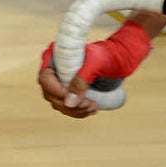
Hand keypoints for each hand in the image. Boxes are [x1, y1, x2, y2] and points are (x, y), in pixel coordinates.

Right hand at [38, 21, 152, 117]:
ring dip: (74, 110)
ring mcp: (61, 80)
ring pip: (58, 102)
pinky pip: (67, 105)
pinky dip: (77, 111)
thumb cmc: (108, 55)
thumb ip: (81, 81)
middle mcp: (54, 69)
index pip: (45, 79)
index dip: (56, 92)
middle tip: (89, 105)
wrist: (120, 57)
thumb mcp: (95, 65)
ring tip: (93, 107)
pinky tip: (90, 110)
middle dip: (69, 104)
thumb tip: (68, 102)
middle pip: (51, 93)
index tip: (73, 99)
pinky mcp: (69, 89)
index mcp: (54, 56)